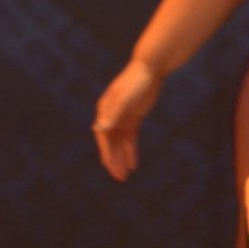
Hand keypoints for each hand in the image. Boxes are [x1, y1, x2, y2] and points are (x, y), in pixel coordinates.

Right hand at [92, 60, 162, 180]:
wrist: (150, 69)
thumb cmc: (136, 82)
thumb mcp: (125, 99)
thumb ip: (113, 114)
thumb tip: (99, 129)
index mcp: (104, 110)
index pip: (104, 136)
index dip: (107, 152)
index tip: (109, 168)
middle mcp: (110, 116)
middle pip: (111, 143)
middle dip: (114, 161)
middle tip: (119, 178)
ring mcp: (122, 117)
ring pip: (121, 143)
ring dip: (122, 159)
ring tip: (125, 176)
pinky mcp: (133, 118)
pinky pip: (131, 139)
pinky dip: (132, 151)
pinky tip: (133, 164)